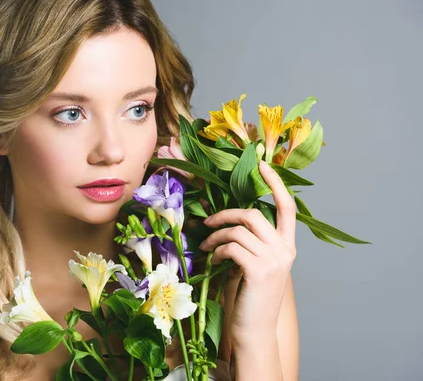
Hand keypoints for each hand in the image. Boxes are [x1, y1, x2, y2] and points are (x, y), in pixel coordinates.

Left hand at [198, 160, 296, 342]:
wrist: (253, 330)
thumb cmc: (250, 297)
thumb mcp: (254, 264)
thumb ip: (250, 242)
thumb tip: (227, 219)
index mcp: (287, 246)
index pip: (287, 207)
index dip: (275, 183)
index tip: (262, 164)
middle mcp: (285, 250)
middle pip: (254, 213)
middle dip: (226, 213)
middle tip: (208, 223)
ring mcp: (274, 260)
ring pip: (238, 229)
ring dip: (216, 235)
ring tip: (206, 245)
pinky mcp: (258, 269)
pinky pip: (231, 246)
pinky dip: (217, 249)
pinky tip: (214, 259)